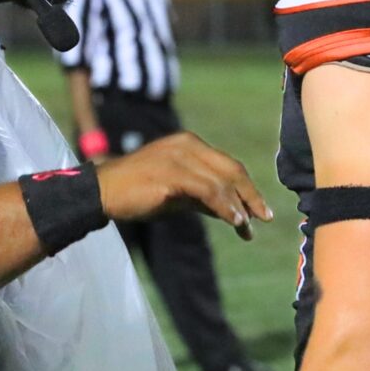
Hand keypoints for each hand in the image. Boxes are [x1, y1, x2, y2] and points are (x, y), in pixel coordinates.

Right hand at [96, 131, 271, 238]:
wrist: (103, 191)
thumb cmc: (138, 192)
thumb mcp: (177, 192)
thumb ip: (203, 196)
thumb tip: (233, 212)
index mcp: (189, 143)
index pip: (228, 165)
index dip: (247, 188)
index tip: (260, 211)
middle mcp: (187, 145)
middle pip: (231, 169)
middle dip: (251, 195)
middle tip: (265, 217)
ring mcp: (179, 157)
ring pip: (221, 181)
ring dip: (240, 206)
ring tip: (247, 226)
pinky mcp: (171, 174)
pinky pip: (207, 191)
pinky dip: (224, 207)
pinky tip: (234, 222)